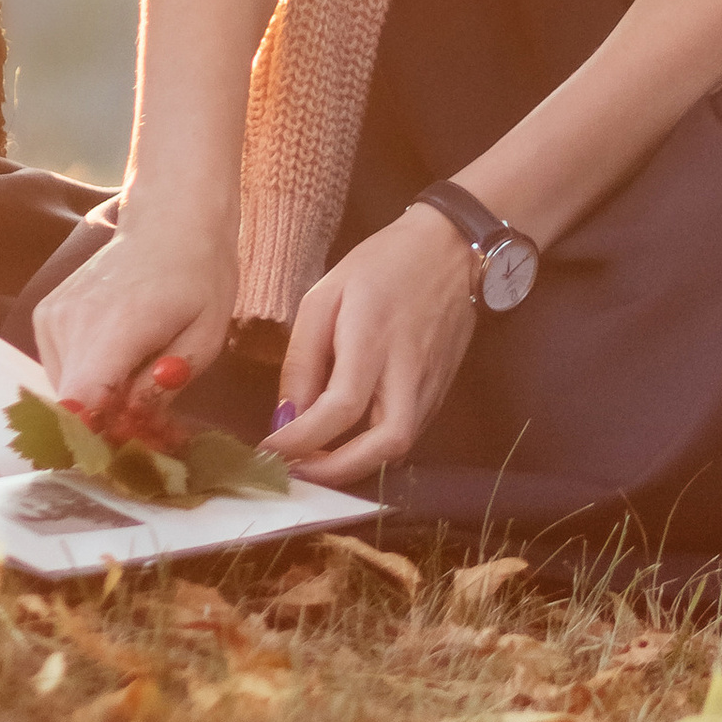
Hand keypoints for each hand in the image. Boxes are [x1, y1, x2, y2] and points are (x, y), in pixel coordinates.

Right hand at [32, 199, 234, 432]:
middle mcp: (70, 323)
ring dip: (97, 400)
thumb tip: (135, 419)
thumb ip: (169, 383)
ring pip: (65, 392)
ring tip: (138, 379)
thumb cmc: (198, 275)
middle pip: (73, 408)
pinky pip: (60, 369)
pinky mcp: (44, 316)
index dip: (100, 440)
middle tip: (150, 418)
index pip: (78, 406)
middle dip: (107, 424)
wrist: (170, 220)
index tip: (130, 447)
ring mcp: (50, 318)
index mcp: (114, 329)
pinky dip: (86, 376)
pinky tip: (117, 358)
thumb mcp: (206, 334)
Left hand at [268, 207, 476, 487]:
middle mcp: (409, 370)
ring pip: (401, 447)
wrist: (452, 248)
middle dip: (339, 472)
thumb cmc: (382, 264)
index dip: (301, 439)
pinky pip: (408, 432)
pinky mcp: (441, 389)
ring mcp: (432, 383)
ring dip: (357, 466)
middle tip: (298, 472)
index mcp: (374, 339)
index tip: (268, 451)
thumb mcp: (326, 295)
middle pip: (386, 444)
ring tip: (318, 461)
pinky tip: (349, 442)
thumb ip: (304, 356)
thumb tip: (288, 414)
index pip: (340, 409)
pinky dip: (376, 448)